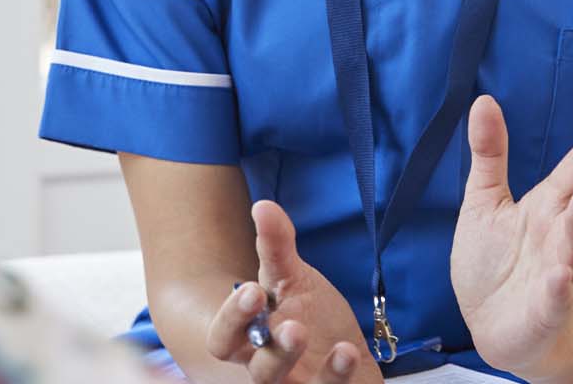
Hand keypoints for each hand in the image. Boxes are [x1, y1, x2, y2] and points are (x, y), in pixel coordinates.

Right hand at [204, 200, 379, 383]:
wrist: (348, 355)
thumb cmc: (313, 319)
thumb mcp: (295, 279)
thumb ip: (276, 247)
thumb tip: (262, 205)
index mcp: (251, 341)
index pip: (223, 341)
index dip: (232, 320)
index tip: (253, 291)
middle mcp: (268, 372)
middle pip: (258, 374)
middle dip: (274, 353)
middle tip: (295, 328)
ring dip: (311, 371)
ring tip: (332, 344)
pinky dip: (339, 377)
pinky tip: (348, 353)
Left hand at [448, 95, 572, 379]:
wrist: (491, 325)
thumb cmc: (495, 261)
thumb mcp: (485, 201)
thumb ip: (490, 153)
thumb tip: (484, 99)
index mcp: (551, 205)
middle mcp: (563, 234)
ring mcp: (560, 272)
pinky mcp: (547, 309)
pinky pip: (558, 299)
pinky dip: (560, 289)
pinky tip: (561, 277)